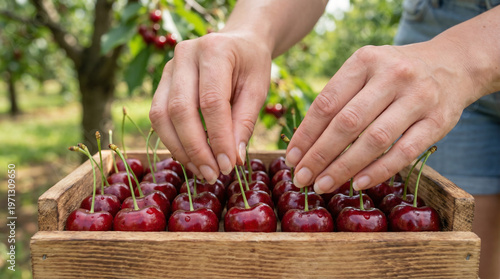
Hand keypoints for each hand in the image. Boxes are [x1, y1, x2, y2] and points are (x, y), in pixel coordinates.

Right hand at [149, 32, 271, 183]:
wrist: (238, 44)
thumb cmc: (251, 66)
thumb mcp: (257, 90)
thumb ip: (244, 122)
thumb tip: (232, 160)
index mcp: (215, 50)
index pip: (211, 101)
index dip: (218, 138)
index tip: (228, 166)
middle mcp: (185, 55)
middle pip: (180, 109)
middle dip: (196, 148)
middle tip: (212, 174)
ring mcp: (168, 67)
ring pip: (161, 115)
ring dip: (180, 149)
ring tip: (201, 170)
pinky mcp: (161, 82)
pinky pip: (158, 116)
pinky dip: (173, 141)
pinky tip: (190, 157)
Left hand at [285, 40, 480, 193]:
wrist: (452, 64)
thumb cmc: (393, 74)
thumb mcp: (365, 71)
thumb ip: (338, 98)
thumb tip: (304, 144)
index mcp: (365, 61)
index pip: (326, 103)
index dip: (306, 134)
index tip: (291, 157)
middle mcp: (392, 75)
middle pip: (347, 123)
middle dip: (319, 155)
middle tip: (301, 178)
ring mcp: (418, 97)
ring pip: (375, 139)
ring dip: (344, 167)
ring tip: (323, 185)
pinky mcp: (438, 120)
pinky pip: (405, 151)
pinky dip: (379, 170)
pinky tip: (357, 184)